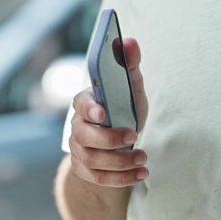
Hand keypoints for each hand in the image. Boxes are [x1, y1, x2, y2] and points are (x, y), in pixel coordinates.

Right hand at [67, 37, 148, 186]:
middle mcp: (77, 126)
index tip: (104, 113)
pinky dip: (121, 178)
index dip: (90, 109)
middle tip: (134, 136)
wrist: (118, 141)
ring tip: (143, 159)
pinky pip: (98, 179)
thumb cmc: (123, 108)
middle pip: (84, 136)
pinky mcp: (84, 170)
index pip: (80, 104)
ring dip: (120, 162)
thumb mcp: (130, 87)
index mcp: (86, 102)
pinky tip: (141, 174)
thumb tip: (127, 41)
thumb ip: (128, 65)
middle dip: (110, 139)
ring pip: (92, 160)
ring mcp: (78, 150)